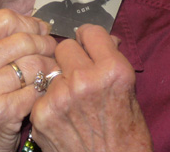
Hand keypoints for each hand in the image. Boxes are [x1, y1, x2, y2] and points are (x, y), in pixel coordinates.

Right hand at [0, 9, 57, 151]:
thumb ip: (3, 38)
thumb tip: (43, 25)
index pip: (4, 19)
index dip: (29, 23)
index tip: (41, 30)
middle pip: (22, 40)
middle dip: (45, 44)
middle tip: (52, 50)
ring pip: (33, 63)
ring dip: (50, 65)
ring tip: (52, 69)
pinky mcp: (0, 111)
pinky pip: (37, 88)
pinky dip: (46, 87)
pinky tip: (45, 89)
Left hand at [30, 24, 152, 151]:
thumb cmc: (127, 139)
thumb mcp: (130, 95)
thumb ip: (112, 62)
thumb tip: (104, 37)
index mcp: (113, 70)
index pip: (89, 31)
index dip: (88, 40)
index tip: (87, 47)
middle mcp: (85, 79)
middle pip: (64, 46)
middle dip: (70, 57)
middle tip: (78, 75)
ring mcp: (60, 96)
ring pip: (49, 69)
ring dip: (58, 81)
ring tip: (71, 103)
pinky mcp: (41, 114)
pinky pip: (40, 94)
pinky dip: (48, 104)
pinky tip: (62, 119)